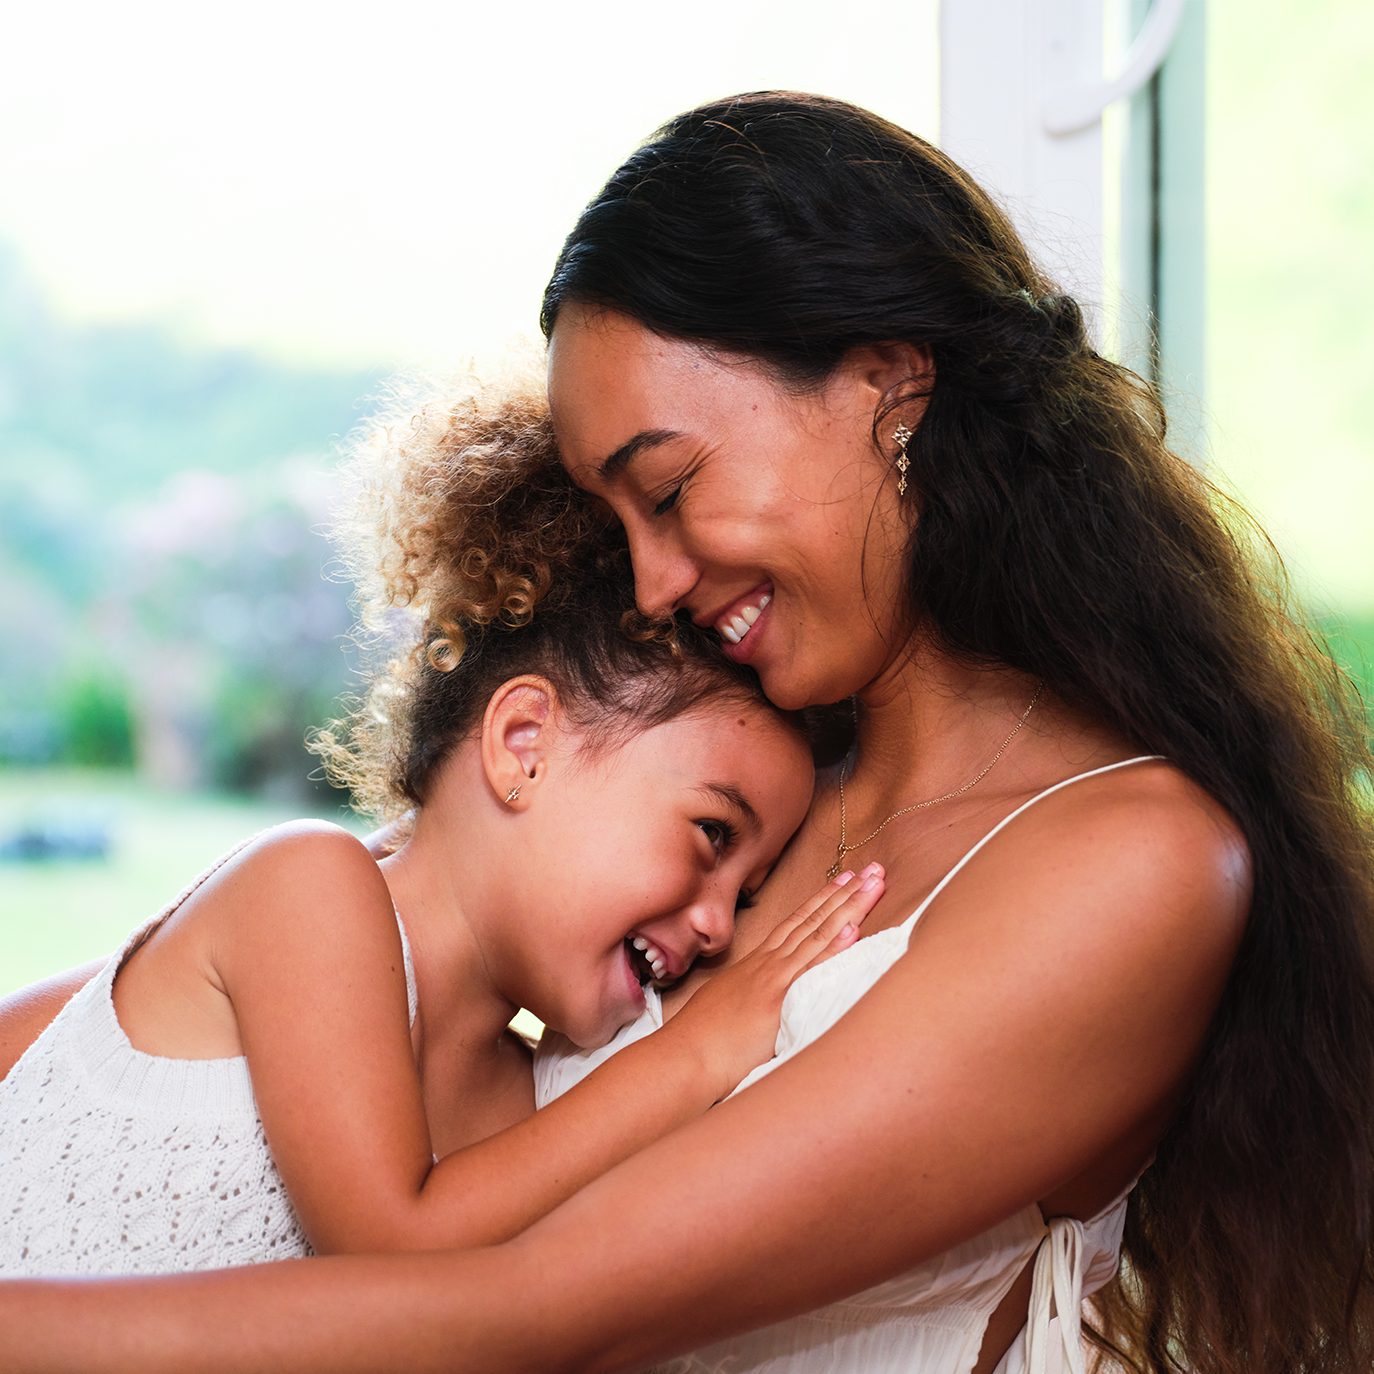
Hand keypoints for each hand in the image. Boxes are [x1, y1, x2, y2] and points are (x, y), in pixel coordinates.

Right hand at [664, 864, 884, 1100]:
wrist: (684, 1057)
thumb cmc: (703, 1040)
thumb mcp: (731, 1006)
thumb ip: (754, 996)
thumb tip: (768, 1000)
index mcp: (758, 964)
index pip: (797, 922)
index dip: (822, 899)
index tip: (845, 878)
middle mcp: (769, 964)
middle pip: (813, 920)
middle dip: (845, 893)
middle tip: (874, 868)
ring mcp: (774, 979)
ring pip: (818, 935)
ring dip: (849, 908)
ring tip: (874, 884)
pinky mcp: (778, 1000)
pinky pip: (811, 969)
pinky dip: (834, 947)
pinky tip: (853, 929)